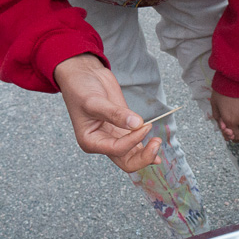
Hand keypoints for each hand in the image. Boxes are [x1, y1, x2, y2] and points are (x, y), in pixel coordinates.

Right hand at [54, 54, 161, 171]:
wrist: (84, 76)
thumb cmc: (80, 89)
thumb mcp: (95, 101)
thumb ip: (115, 114)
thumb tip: (137, 123)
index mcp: (91, 141)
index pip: (117, 149)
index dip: (133, 140)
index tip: (144, 125)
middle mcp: (103, 143)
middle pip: (126, 162)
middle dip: (143, 157)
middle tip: (156, 143)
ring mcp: (114, 137)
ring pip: (133, 156)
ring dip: (147, 153)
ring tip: (158, 141)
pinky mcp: (124, 130)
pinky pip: (136, 145)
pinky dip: (147, 149)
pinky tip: (156, 150)